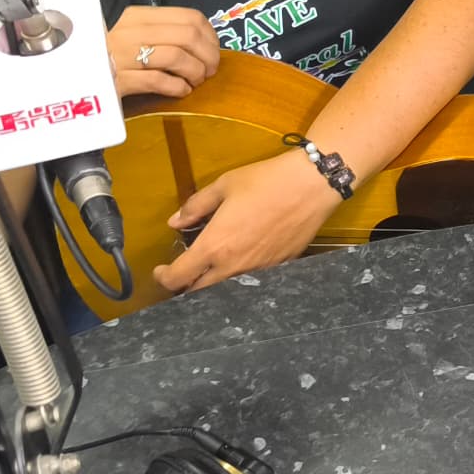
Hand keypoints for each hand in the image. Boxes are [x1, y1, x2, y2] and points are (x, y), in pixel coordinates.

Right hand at [108, 5, 221, 99]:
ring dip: (195, 72)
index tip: (214, 51)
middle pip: (187, 36)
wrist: (74, 80)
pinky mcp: (117, 81)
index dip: (210, 36)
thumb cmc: (112, 59)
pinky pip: (158, 81)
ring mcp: (121, 56)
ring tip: (196, 81)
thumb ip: (166, 34)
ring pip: (176, 57)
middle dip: (208, 55)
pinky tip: (181, 91)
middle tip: (210, 70)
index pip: (189, 17)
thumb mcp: (136, 37)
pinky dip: (178, 87)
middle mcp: (129, 32)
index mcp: (138, 16)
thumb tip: (206, 43)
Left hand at [154, 151, 341, 294]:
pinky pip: (252, 279)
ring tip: (211, 267)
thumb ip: (196, 205)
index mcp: (214, 246)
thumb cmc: (267, 181)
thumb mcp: (225, 185)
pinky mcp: (279, 267)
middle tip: (183, 272)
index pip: (178, 277)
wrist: (312, 185)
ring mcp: (258, 270)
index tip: (161, 271)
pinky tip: (243, 259)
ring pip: (226, 289)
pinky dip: (240, 276)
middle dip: (186, 285)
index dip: (163, 278)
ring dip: (213, 282)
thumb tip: (176, 221)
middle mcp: (234, 266)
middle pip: (199, 292)